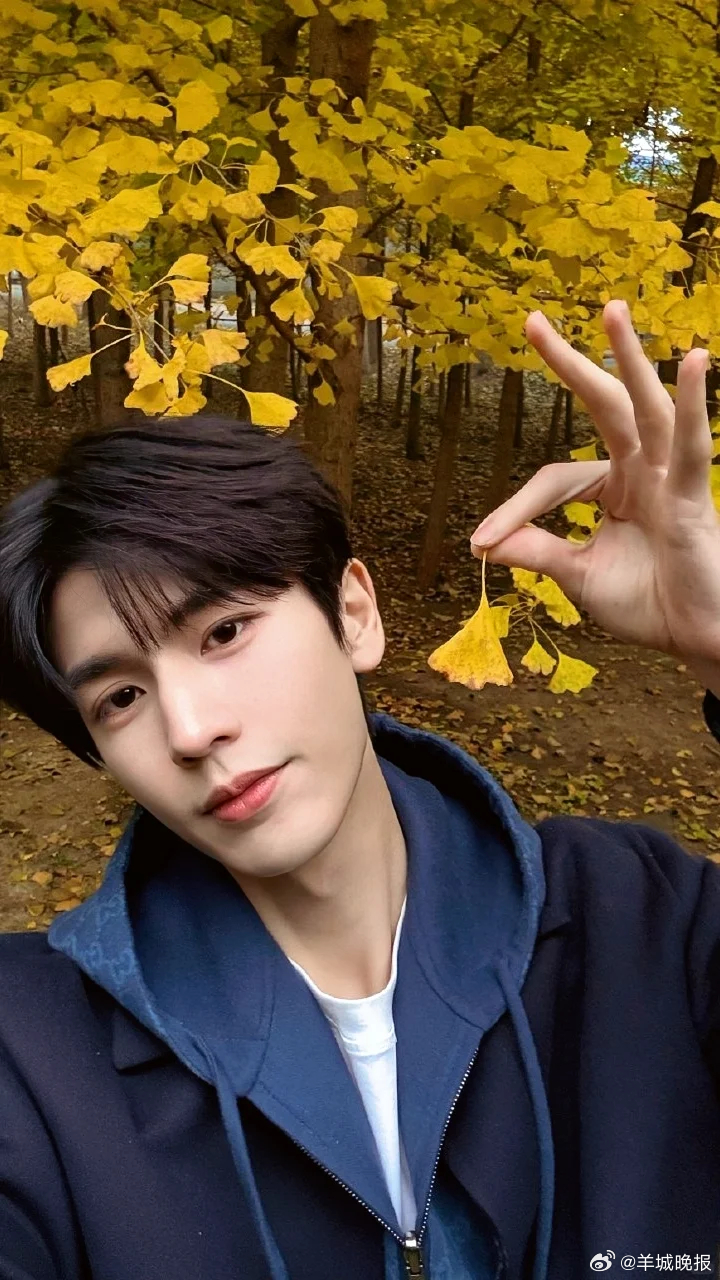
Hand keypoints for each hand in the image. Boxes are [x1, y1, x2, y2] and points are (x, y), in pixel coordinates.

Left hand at [470, 300, 719, 664]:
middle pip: (604, 404)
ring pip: (648, 407)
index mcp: (615, 487)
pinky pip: (693, 445)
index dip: (516, 508)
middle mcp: (644, 471)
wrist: (696, 639)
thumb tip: (484, 543)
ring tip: (611, 310)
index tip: (481, 541)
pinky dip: (695, 403)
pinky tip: (694, 362)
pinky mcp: (694, 498)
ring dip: (630, 358)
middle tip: (532, 321)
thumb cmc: (647, 605)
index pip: (554, 480)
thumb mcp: (578, 577)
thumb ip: (538, 553)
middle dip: (571, 364)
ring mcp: (670, 479)